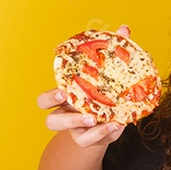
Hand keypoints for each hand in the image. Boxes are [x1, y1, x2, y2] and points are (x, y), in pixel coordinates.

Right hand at [37, 24, 131, 147]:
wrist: (108, 125)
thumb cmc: (103, 95)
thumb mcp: (107, 76)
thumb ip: (112, 53)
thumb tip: (124, 29)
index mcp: (66, 99)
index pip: (45, 101)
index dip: (50, 97)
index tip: (62, 90)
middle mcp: (66, 116)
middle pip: (49, 120)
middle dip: (59, 113)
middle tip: (69, 100)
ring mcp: (75, 130)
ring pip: (68, 134)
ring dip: (78, 124)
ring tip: (96, 119)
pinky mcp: (88, 139)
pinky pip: (89, 140)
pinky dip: (103, 133)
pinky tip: (117, 124)